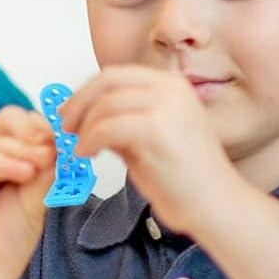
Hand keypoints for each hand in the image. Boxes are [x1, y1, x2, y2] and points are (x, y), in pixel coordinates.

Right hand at [0, 106, 54, 278]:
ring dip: (26, 152)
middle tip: (55, 155)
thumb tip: (63, 137)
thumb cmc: (5, 242)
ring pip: (0, 137)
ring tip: (39, 173)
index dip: (49, 131)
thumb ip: (47, 167)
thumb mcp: (38, 197)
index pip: (27, 124)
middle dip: (37, 134)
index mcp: (7, 160)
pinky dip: (5, 163)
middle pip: (11, 119)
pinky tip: (24, 175)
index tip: (69, 149)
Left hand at [63, 66, 237, 237]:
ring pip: (104, 105)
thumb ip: (119, 120)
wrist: (214, 203)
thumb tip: (79, 113)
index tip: (66, 113)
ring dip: (83, 128)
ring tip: (79, 148)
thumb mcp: (145, 137)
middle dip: (77, 104)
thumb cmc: (181, 177)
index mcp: (171, 86)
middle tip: (63, 128)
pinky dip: (89, 141)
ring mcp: (167, 106)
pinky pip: (106, 128)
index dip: (84, 92)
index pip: (115, 75)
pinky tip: (88, 156)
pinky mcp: (158, 129)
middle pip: (106, 81)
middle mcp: (172, 89)